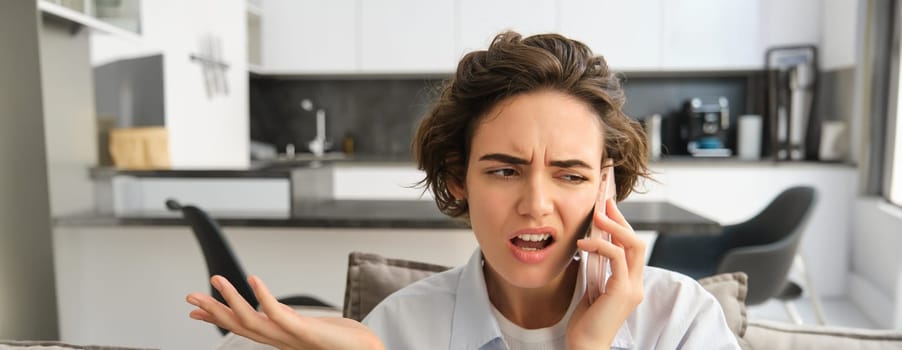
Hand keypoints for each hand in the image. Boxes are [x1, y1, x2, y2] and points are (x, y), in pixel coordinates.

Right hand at [186, 275, 383, 349]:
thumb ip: (289, 318)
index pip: (242, 327)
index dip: (218, 318)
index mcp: (280, 338)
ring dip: (231, 299)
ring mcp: (291, 337)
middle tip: (189, 296)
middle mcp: (281, 340)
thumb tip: (274, 308)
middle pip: (239, 325)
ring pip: (251, 320)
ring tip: (216, 279)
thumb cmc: (345, 340)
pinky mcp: (305, 331)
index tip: (195, 310)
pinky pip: (279, 315)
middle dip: (213, 311)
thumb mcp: (309, 325)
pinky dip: (264, 296)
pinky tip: (253, 279)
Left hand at [567, 198, 645, 349]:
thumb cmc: (586, 321)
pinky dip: (600, 245)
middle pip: (637, 242)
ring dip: (613, 227)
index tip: (607, 209)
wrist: (585, 345)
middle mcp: (636, 284)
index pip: (632, 248)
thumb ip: (598, 269)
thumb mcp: (593, 288)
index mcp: (630, 283)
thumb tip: (592, 244)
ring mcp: (632, 288)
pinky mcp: (622, 291)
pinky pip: (615, 257)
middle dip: (621, 220)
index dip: (621, 226)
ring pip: (633, 245)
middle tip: (604, 203)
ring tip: (596, 216)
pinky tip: (583, 243)